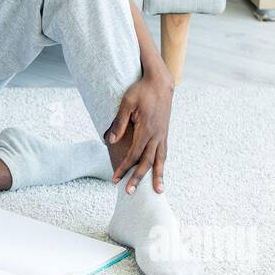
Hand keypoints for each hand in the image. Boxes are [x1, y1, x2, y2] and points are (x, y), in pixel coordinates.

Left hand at [103, 67, 174, 193]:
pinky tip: (160, 173)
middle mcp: (157, 135)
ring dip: (158, 176)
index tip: (115, 179)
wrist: (160, 83)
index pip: (133, 154)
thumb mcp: (126, 103)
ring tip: (159, 192)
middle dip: (138, 178)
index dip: (124, 168)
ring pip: (160, 160)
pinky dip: (161, 164)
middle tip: (129, 192)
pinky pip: (164, 153)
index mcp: (146, 129)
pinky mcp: (165, 133)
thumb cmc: (141, 91)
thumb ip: (119, 122)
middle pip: (147, 162)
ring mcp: (163, 135)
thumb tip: (110, 140)